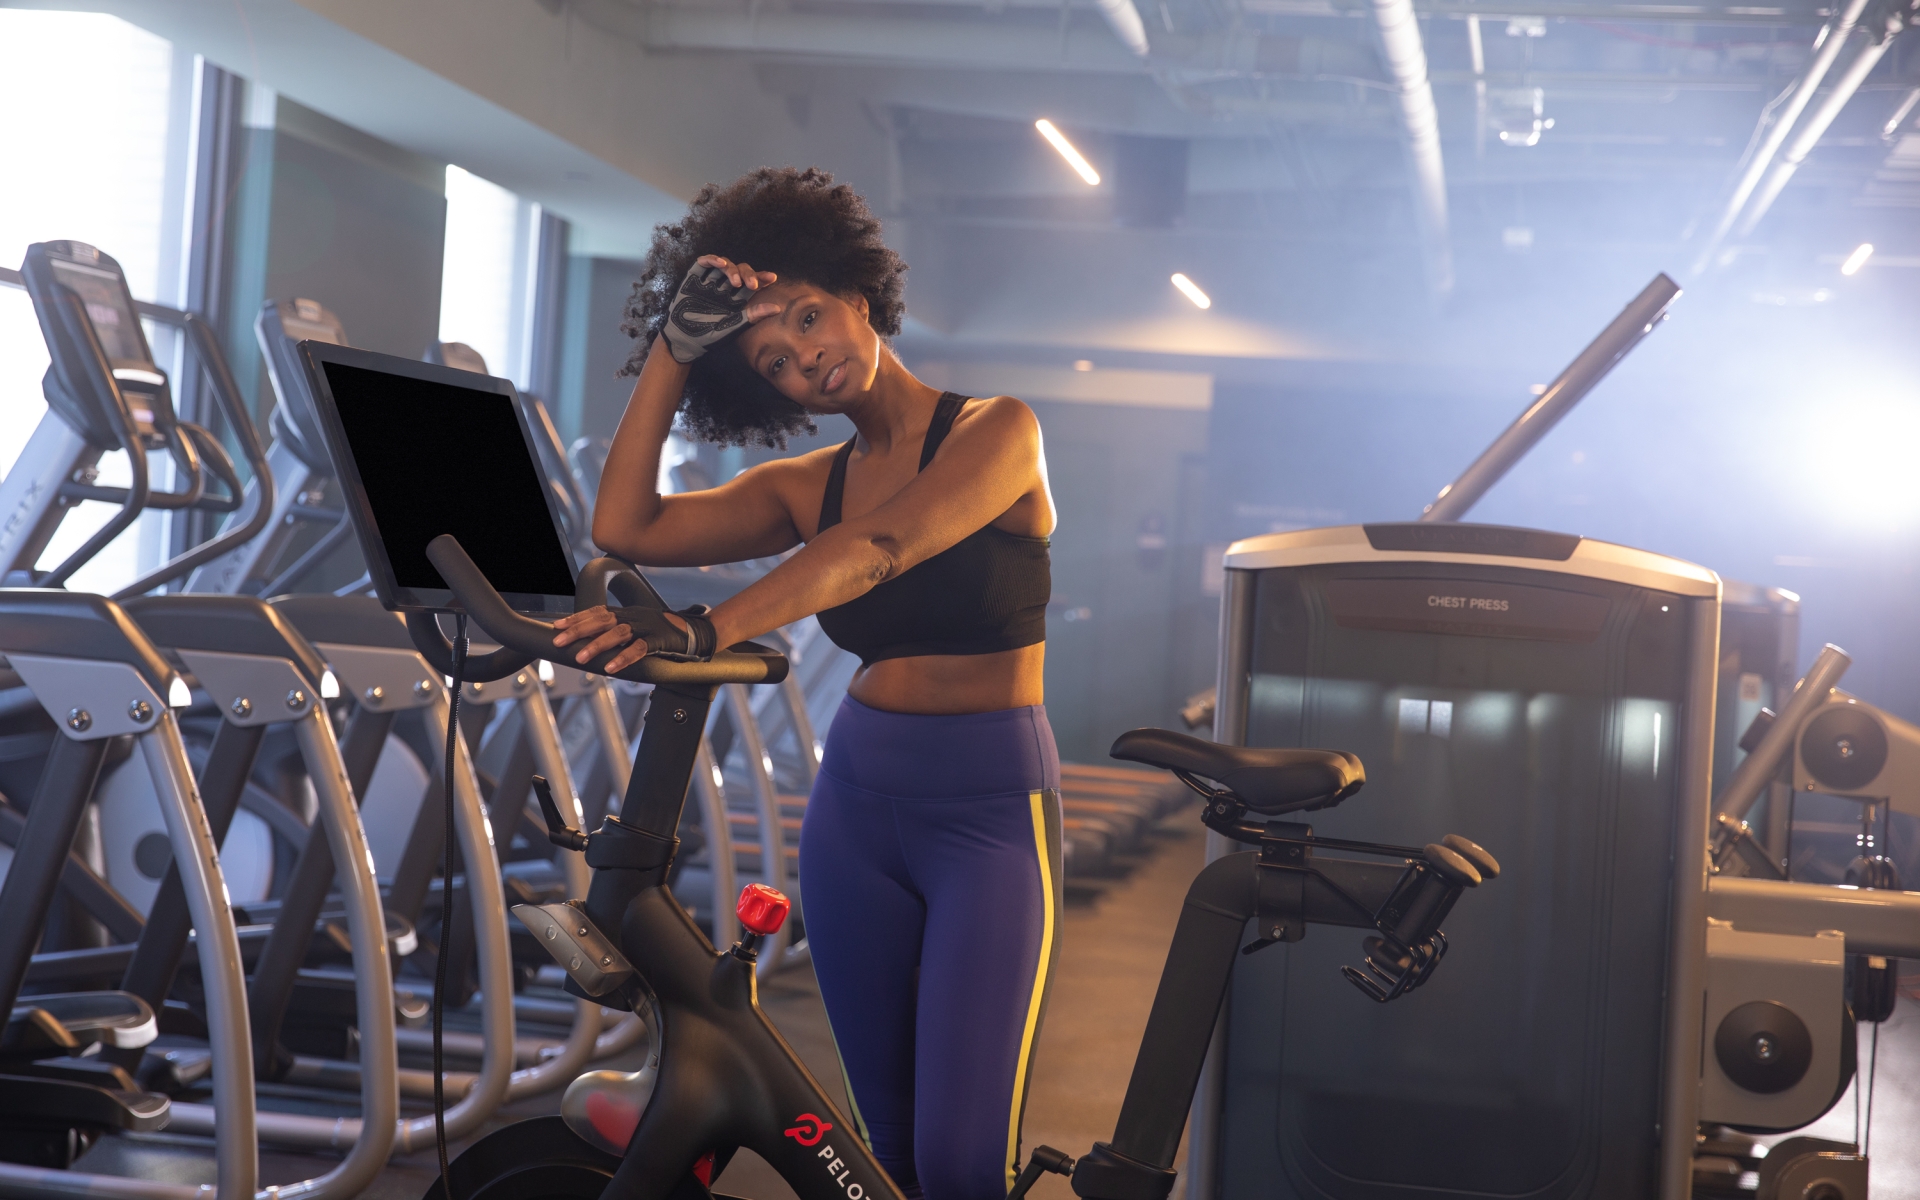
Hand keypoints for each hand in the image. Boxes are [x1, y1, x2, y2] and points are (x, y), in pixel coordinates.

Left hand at [552, 606, 693, 672]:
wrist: (696, 633)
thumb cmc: (664, 634)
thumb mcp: (638, 628)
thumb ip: (618, 634)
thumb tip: (592, 645)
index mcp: (627, 613)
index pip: (597, 612)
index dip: (576, 618)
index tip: (556, 626)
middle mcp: (634, 617)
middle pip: (602, 620)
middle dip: (578, 630)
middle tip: (559, 641)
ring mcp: (646, 628)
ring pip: (617, 634)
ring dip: (597, 646)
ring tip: (581, 658)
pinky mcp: (659, 641)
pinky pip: (639, 649)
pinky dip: (623, 658)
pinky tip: (611, 668)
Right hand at [661, 255, 782, 363]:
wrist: (683, 340)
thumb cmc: (708, 337)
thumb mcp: (733, 327)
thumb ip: (753, 316)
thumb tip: (778, 308)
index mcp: (735, 299)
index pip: (752, 284)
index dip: (761, 278)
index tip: (772, 278)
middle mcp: (724, 288)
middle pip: (740, 271)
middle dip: (748, 274)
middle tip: (751, 285)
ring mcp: (709, 282)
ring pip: (724, 265)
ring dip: (731, 268)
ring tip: (734, 280)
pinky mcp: (694, 278)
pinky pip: (703, 263)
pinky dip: (712, 260)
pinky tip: (719, 263)